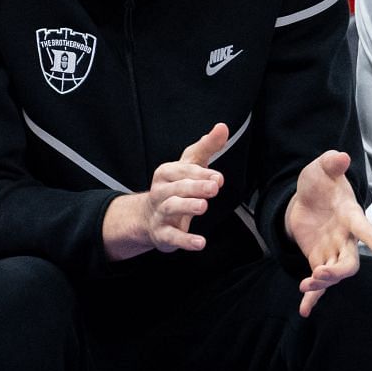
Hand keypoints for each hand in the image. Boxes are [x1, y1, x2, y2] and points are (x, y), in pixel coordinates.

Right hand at [105, 124, 226, 258]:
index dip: (200, 173)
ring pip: (172, 208)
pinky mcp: (162, 234)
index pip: (183, 170)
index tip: (218, 178)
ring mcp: (160, 213)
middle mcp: (161, 192)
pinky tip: (200, 243)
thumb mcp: (189, 166)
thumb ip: (206, 147)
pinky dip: (185, 240)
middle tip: (214, 187)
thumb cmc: (175, 188)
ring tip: (203, 206)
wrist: (149, 218)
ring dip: (187, 207)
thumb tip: (222, 127)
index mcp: (166, 173)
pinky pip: (173, 237)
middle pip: (177, 188)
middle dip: (195, 187)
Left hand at [283, 150, 371, 317]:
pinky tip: (304, 312)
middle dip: (339, 270)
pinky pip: (319, 284)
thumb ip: (330, 163)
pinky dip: (312, 298)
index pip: (363, 228)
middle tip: (321, 273)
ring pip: (335, 274)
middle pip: (350, 262)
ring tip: (306, 285)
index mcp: (349, 216)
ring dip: (323, 283)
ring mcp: (333, 251)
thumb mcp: (320, 169)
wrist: (309, 198)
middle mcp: (345, 238)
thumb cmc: (320, 182)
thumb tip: (340, 156)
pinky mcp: (318, 260)